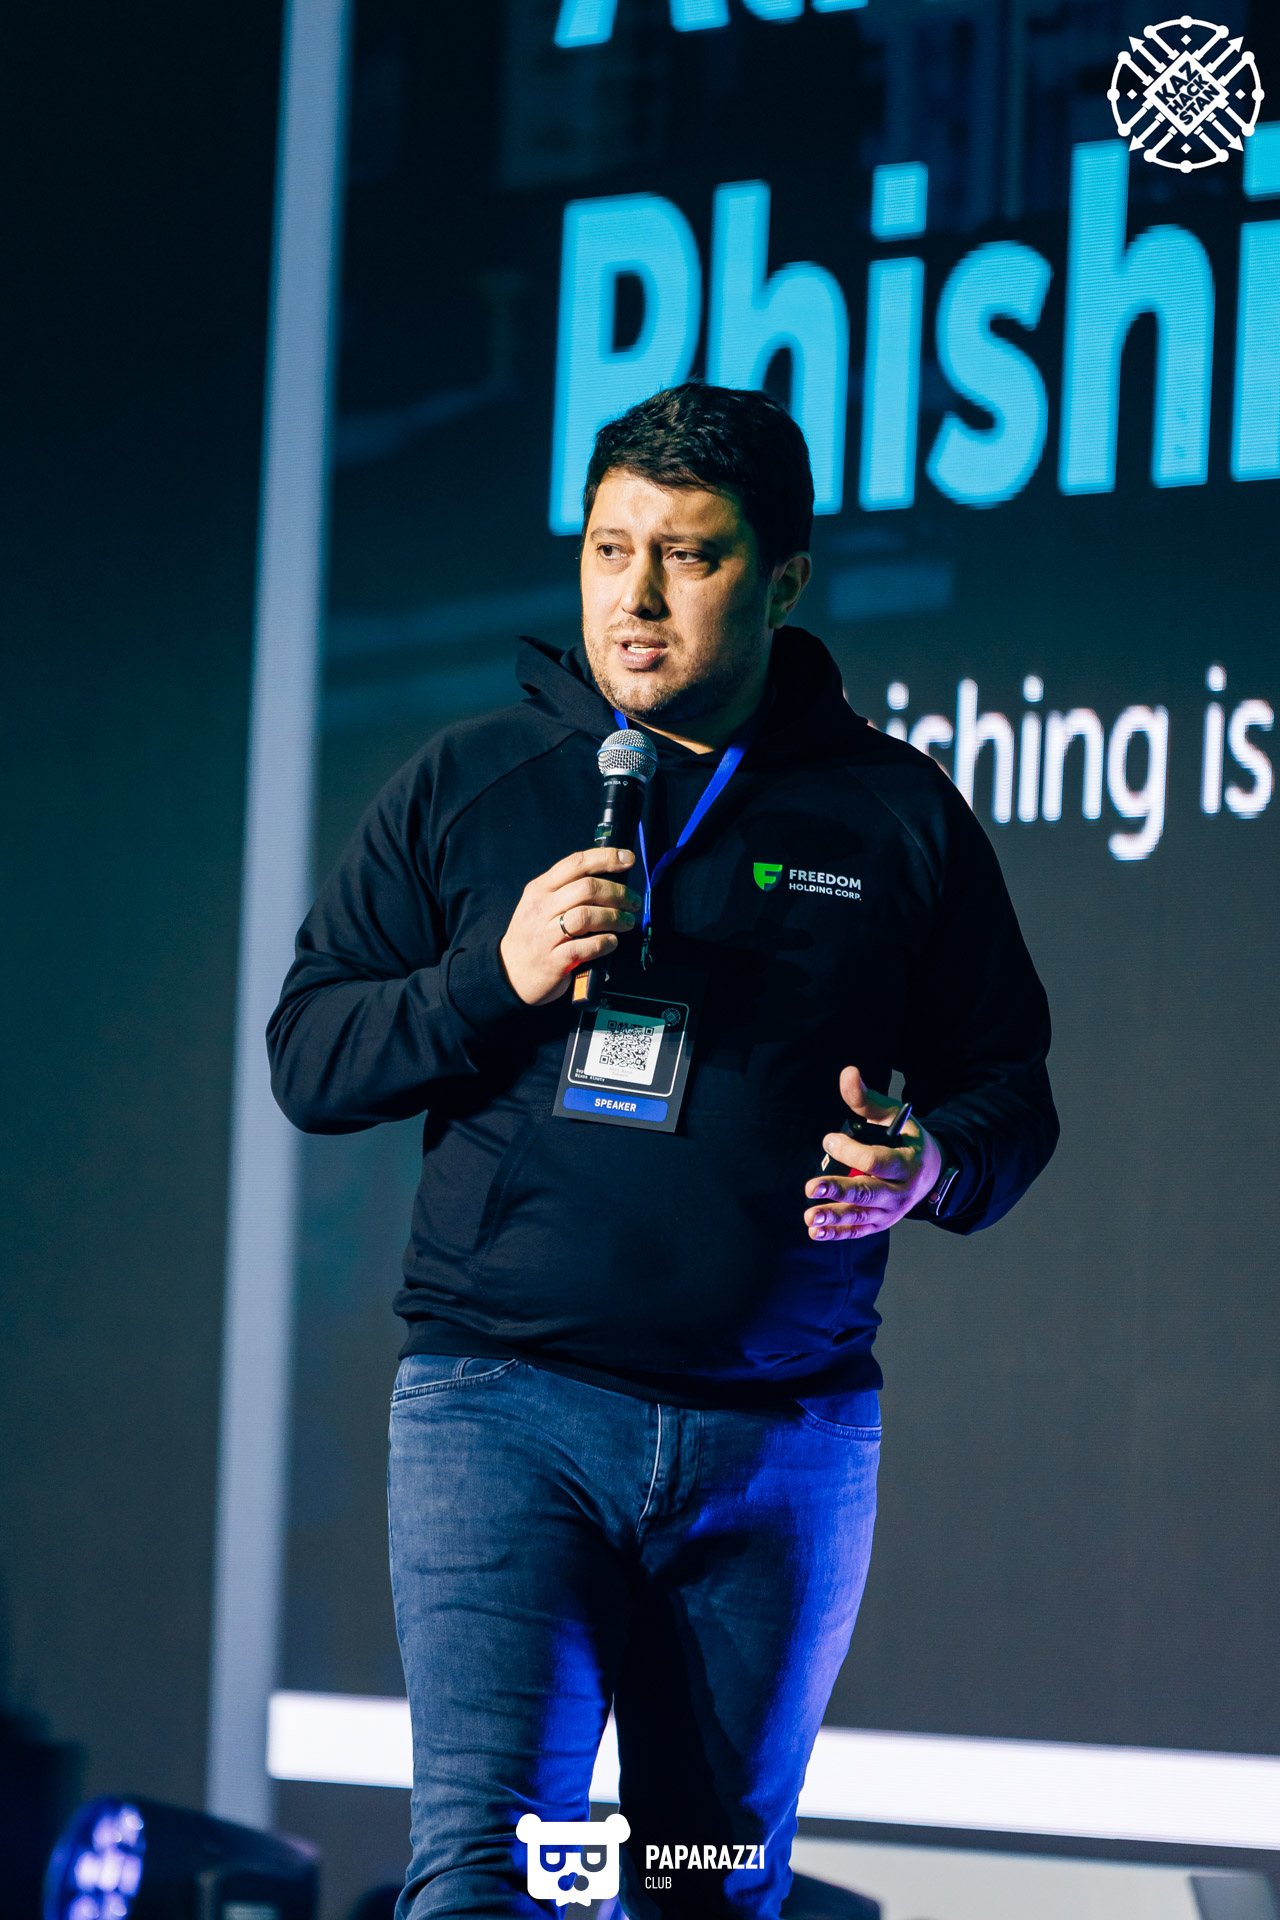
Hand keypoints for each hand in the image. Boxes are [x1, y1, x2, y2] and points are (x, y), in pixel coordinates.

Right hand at [499, 847, 640, 1006]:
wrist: (510, 974)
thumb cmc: (533, 936)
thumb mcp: (541, 905)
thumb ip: (567, 891)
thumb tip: (609, 878)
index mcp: (540, 889)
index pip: (576, 863)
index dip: (606, 858)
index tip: (628, 858)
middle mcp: (541, 908)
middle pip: (587, 888)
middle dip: (618, 892)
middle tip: (633, 901)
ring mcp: (545, 935)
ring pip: (586, 916)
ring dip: (614, 917)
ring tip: (626, 922)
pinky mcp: (553, 960)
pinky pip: (585, 947)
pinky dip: (604, 943)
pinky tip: (612, 942)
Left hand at [803, 1066, 941, 1240]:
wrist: (931, 1170)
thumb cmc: (904, 1137)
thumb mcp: (893, 1116)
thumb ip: (867, 1099)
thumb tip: (848, 1072)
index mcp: (908, 1162)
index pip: (876, 1160)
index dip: (850, 1151)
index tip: (828, 1140)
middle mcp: (901, 1191)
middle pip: (868, 1192)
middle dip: (839, 1190)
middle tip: (810, 1187)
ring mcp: (891, 1211)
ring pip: (861, 1215)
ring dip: (834, 1216)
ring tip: (810, 1216)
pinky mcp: (880, 1222)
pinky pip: (858, 1230)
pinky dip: (838, 1233)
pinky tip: (815, 1232)